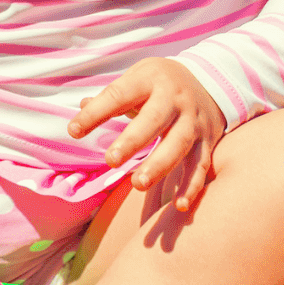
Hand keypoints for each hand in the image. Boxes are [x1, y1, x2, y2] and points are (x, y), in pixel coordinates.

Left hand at [67, 57, 226, 211]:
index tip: (73, 130)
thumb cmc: (159, 83)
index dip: (96, 112)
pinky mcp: (207, 141)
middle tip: (110, 160)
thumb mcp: (136, 78)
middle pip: (153, 119)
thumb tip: (82, 105)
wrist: (210, 80)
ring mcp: (193, 121)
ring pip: (178, 144)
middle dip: (132, 141)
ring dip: (159, 166)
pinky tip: (179, 205)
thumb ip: (111, 96)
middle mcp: (174, 99)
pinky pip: (201, 165)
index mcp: (149, 80)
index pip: (119, 95)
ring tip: (138, 184)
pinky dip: (192, 186)